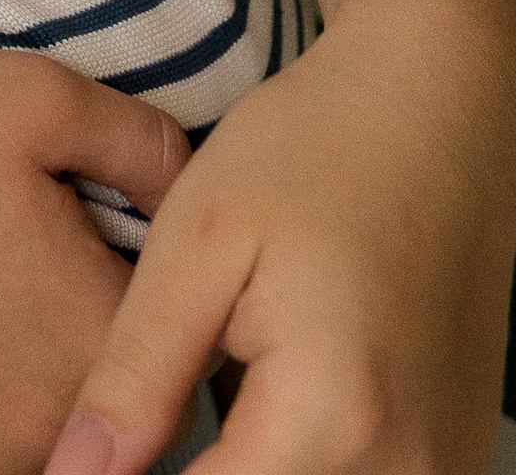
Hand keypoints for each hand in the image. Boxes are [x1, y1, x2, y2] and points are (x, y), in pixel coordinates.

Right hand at [0, 40, 189, 474]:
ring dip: (43, 415)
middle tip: (34, 294)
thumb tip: (203, 187)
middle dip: (100, 363)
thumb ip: (145, 145)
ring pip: (51, 456)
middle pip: (122, 416)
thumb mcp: (34, 94)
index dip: (157, 310)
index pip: (184, 352)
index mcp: (103, 327)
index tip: (104, 269)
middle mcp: (57, 418)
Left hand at [49, 0, 515, 474]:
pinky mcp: (453, 457)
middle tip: (171, 391)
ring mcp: (443, 468)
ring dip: (252, 463)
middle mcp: (406, 469)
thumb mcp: (198, 243)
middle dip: (201, 466)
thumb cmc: (308, 154)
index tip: (97, 444)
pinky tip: (273, 395)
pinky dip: (302, 457)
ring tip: (222, 382)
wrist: (432, 111)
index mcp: (334, 418)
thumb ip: (136, 372)